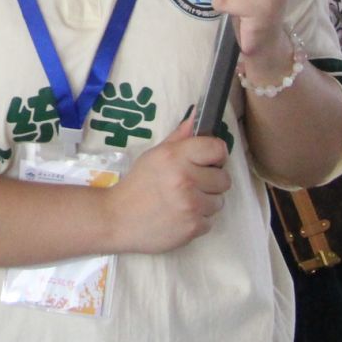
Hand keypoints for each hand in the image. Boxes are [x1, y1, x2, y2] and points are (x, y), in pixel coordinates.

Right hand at [106, 119, 228, 253]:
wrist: (117, 219)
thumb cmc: (138, 184)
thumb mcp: (154, 155)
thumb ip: (179, 137)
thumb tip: (197, 114)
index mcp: (175, 156)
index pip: (218, 149)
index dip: (216, 156)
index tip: (208, 162)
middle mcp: (186, 178)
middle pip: (224, 179)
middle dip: (210, 182)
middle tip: (190, 185)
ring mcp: (191, 204)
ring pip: (219, 202)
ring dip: (205, 203)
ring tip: (183, 203)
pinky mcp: (193, 227)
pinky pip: (210, 222)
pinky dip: (197, 221)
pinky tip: (179, 217)